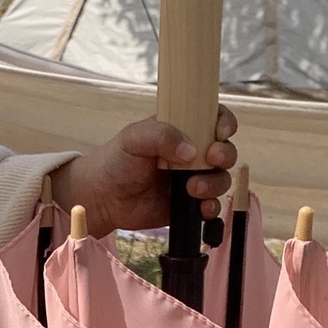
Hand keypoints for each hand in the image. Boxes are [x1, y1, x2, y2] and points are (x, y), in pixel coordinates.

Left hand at [49, 112, 238, 236]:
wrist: (102, 197)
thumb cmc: (116, 160)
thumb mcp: (134, 138)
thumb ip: (161, 136)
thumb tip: (191, 151)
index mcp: (183, 129)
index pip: (214, 119)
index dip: (224, 123)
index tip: (220, 132)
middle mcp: (192, 153)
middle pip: (225, 151)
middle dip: (225, 155)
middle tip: (210, 159)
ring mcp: (192, 179)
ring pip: (220, 179)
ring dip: (215, 183)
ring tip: (192, 188)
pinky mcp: (188, 205)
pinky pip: (210, 206)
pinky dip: (211, 207)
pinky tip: (201, 208)